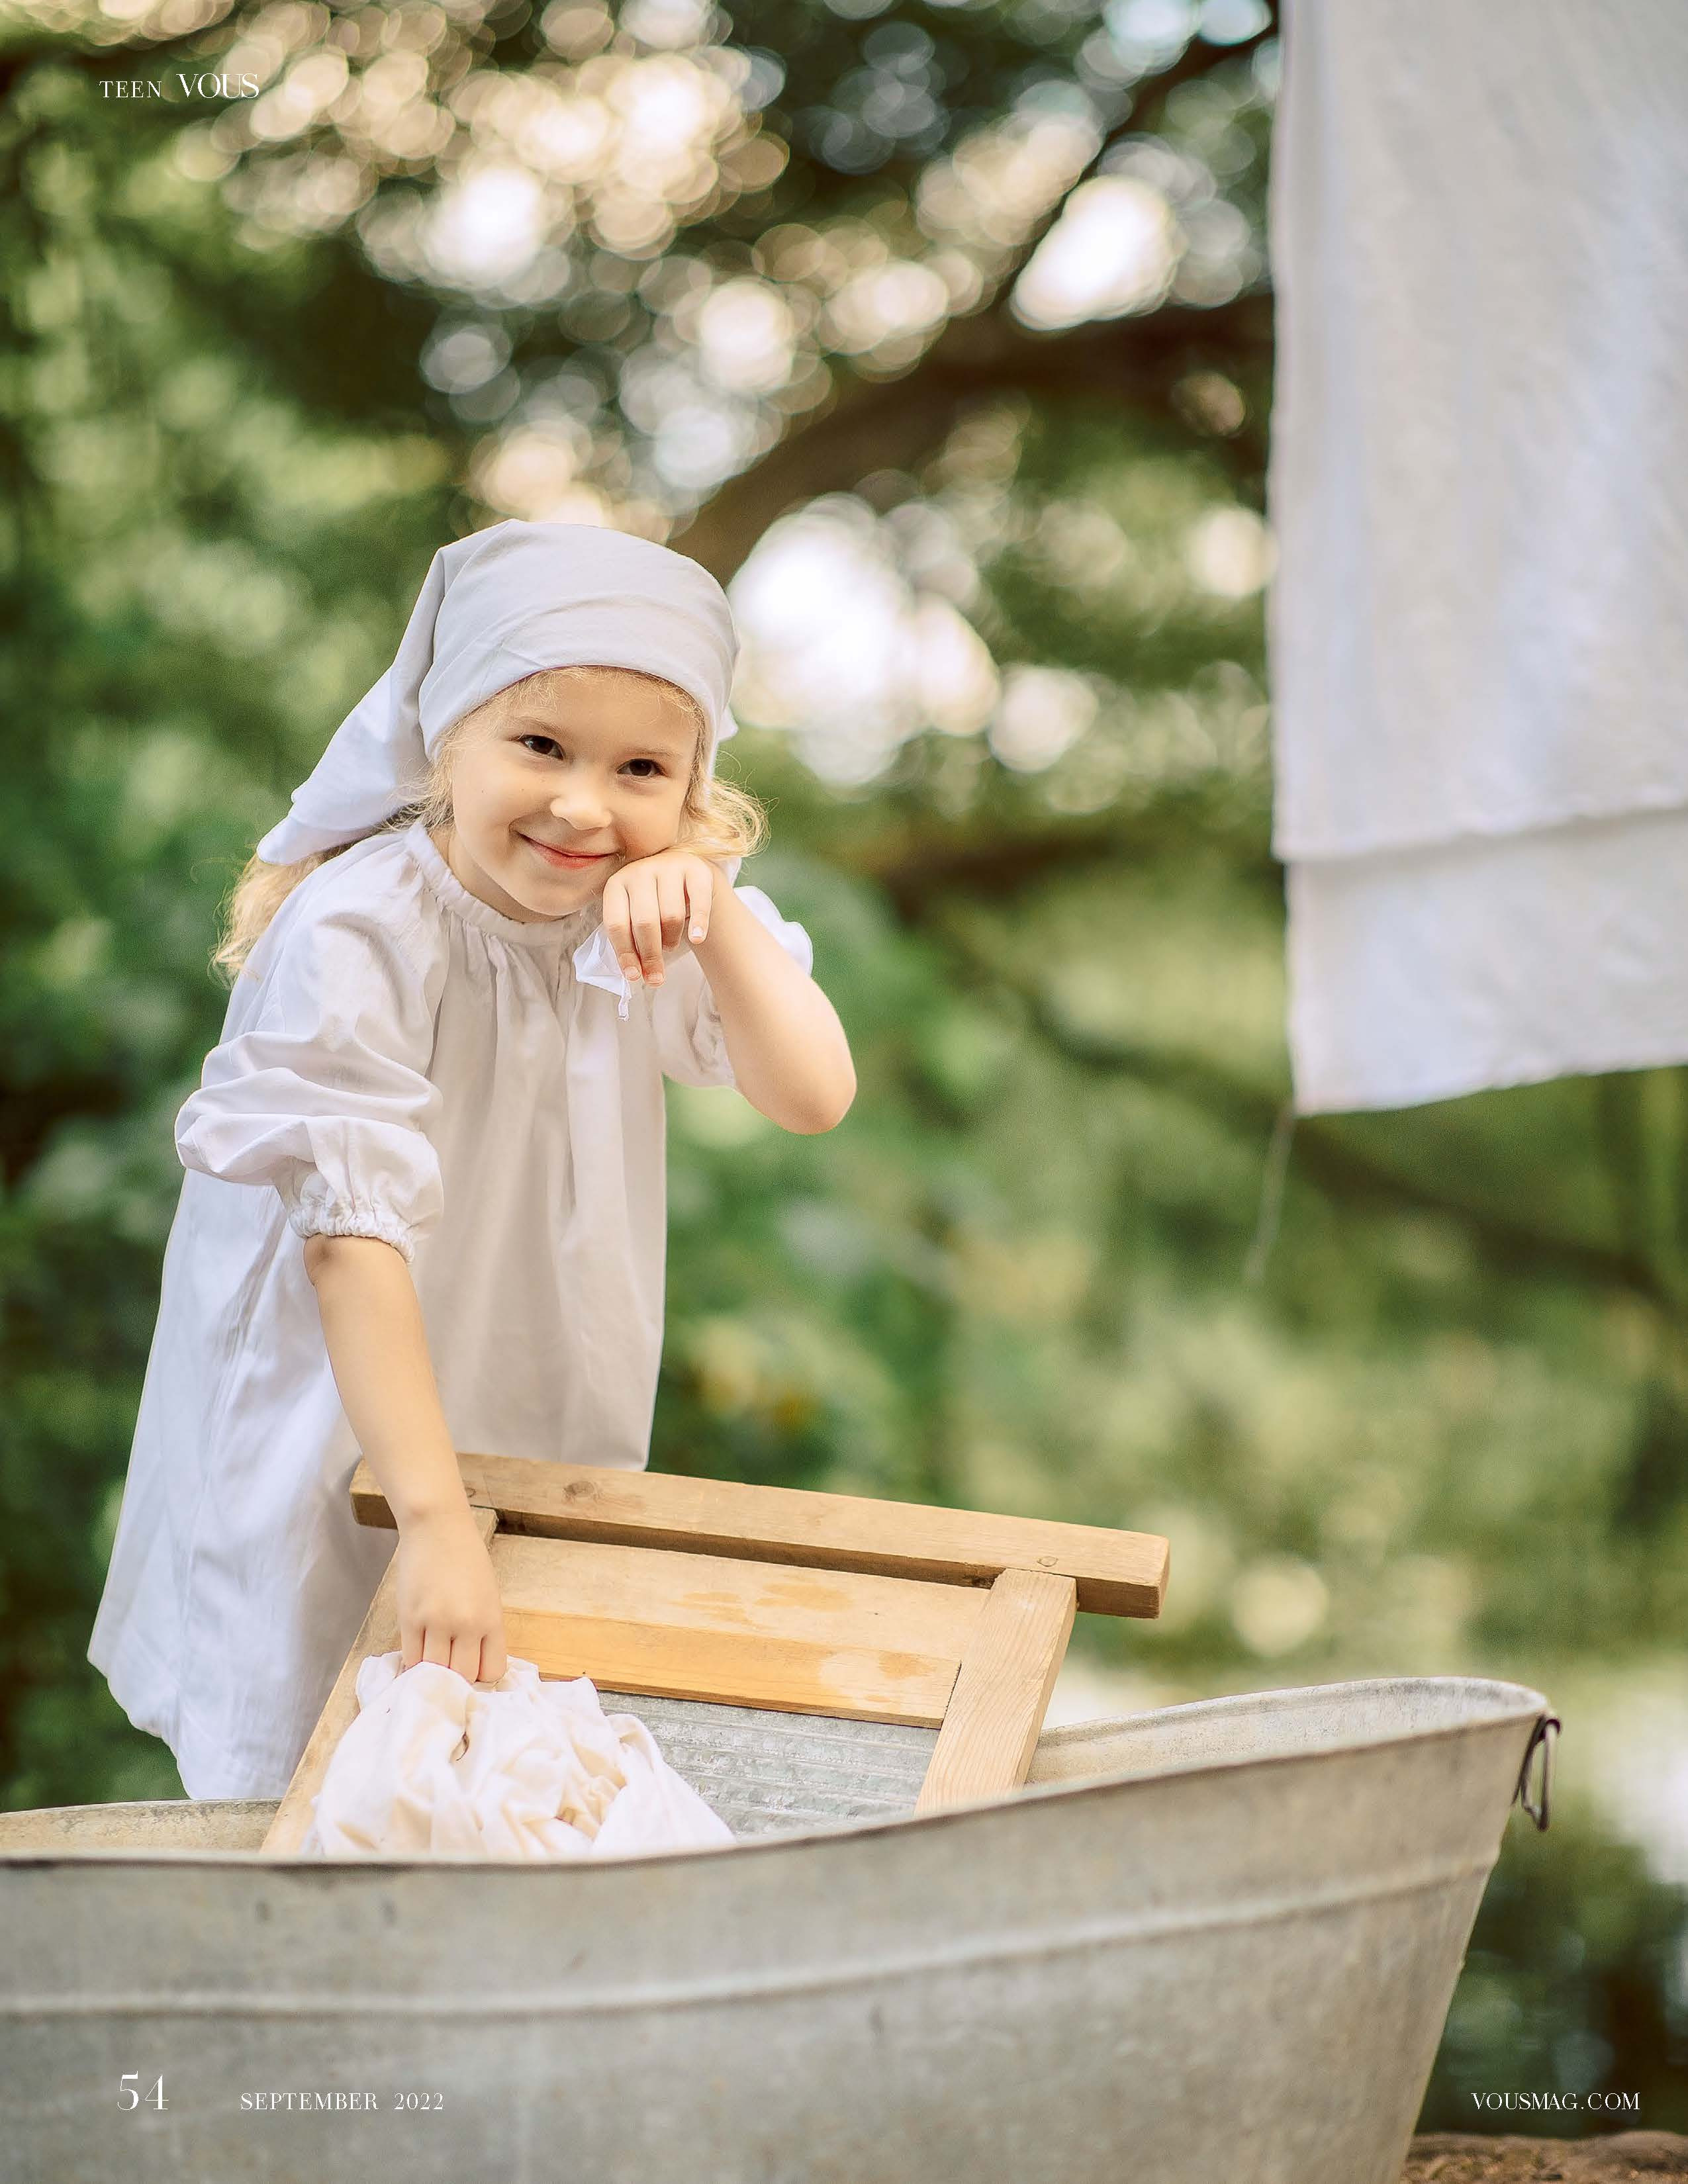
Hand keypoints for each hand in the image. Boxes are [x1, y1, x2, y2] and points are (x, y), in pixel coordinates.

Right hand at [395, 1505, 507, 1683]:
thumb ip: (483, 1629)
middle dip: (457, 1677)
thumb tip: (473, 1665)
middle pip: (463, 1676)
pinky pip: (411, 1658)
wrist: (437, 1527)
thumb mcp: (488, 1594)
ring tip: (432, 1661)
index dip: (481, 1675)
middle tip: (450, 1667)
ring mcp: (437, 1622)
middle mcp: (467, 1624)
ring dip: (434, 1671)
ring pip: (435, 1671)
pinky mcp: (409, 1619)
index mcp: (491, 1618)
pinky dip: (414, 1662)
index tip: (473, 1668)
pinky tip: (417, 1655)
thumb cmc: (466, 1558)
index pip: (492, 1671)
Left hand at [601, 848, 721, 989]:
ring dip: (671, 940)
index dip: (625, 953)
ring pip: (670, 915)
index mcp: (616, 885)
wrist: (681, 872)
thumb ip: (632, 942)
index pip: (616, 923)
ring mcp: (668, 867)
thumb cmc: (652, 902)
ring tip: (670, 945)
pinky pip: (699, 901)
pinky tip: (697, 939)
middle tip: (657, 978)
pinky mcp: (695, 869)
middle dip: (651, 955)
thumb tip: (637, 975)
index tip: (634, 976)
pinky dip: (698, 924)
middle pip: (644, 921)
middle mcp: (639, 871)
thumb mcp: (634, 917)